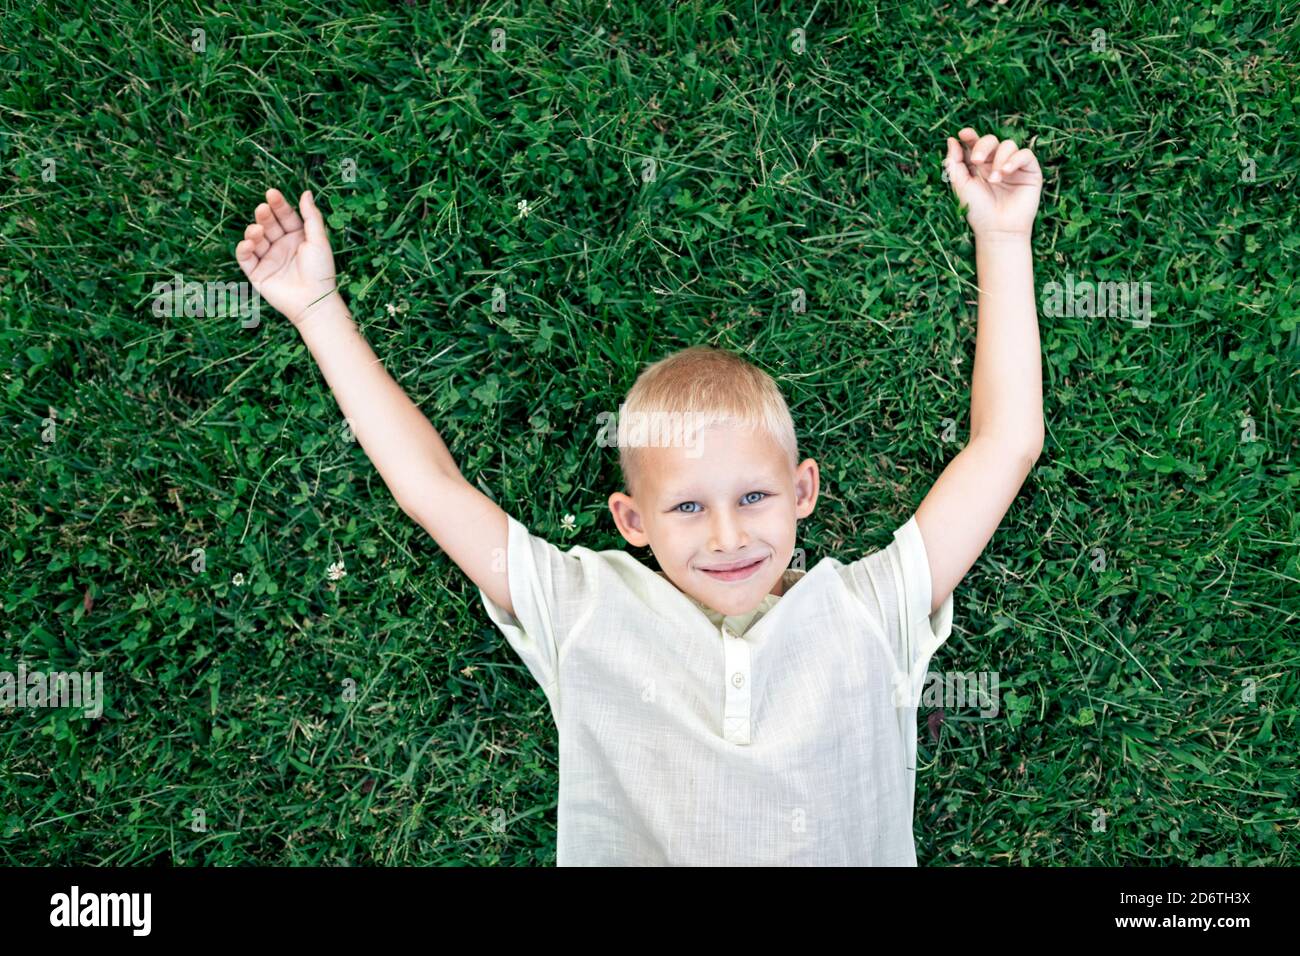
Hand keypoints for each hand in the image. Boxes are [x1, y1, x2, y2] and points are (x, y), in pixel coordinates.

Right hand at [235, 188, 342, 325]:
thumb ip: (311, 216)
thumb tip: (306, 192)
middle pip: (268, 224)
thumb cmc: (320, 271)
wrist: (314, 301)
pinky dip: (244, 249)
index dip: (278, 205)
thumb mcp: (319, 240)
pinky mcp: (257, 273)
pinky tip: (249, 244)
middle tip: (263, 210)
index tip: (272, 194)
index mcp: (297, 236)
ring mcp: (268, 259)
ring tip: (258, 231)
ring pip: (255, 239)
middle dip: (264, 216)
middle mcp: (281, 246)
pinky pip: (245, 258)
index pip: (285, 216)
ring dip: (253, 231)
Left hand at [944, 128, 1042, 239]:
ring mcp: (1013, 166)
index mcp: (979, 166)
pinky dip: (1015, 159)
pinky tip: (1005, 172)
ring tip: (994, 180)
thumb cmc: (977, 211)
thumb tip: (951, 140)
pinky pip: (1025, 154)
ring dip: (998, 159)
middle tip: (976, 160)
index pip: (975, 144)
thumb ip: (954, 163)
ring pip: (1008, 145)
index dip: (970, 136)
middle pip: (991, 140)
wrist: (997, 229)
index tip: (963, 134)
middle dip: (982, 146)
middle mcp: (996, 163)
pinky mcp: (1030, 172)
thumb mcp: (961, 185)